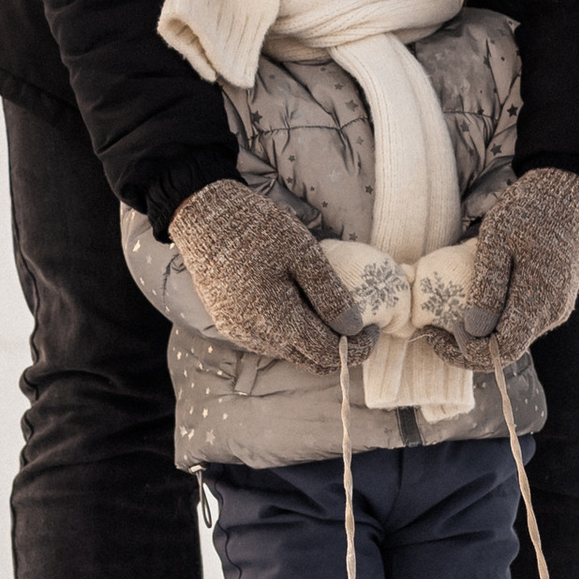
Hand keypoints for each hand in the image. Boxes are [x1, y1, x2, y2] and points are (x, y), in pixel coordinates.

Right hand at [167, 179, 364, 369]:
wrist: (203, 217)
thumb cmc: (256, 229)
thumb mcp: (303, 253)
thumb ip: (330, 294)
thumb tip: (354, 328)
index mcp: (277, 321)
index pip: (328, 353)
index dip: (357, 347)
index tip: (375, 328)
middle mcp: (256, 337)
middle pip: (309, 360)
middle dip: (340, 349)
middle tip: (360, 326)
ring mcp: (239, 333)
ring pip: (290, 352)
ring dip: (315, 341)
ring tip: (331, 311)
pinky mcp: (230, 324)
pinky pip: (270, 341)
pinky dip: (293, 333)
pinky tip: (301, 306)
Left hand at [425, 168, 578, 366]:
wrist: (570, 193)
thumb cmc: (530, 211)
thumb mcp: (497, 240)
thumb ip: (487, 286)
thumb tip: (472, 330)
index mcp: (538, 302)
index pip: (500, 352)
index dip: (465, 353)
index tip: (436, 334)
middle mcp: (550, 314)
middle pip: (505, 349)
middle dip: (468, 344)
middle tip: (436, 325)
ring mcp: (555, 309)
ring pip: (513, 335)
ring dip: (480, 331)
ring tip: (451, 310)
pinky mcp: (554, 300)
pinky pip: (521, 320)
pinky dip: (495, 318)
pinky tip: (477, 299)